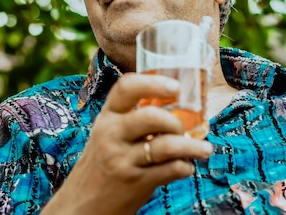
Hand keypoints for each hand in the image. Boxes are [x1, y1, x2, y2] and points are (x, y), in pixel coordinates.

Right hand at [41, 73, 213, 214]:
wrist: (81, 205)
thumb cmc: (101, 164)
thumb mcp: (107, 134)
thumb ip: (131, 118)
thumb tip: (173, 106)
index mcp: (106, 116)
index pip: (127, 87)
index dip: (153, 83)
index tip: (176, 87)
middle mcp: (111, 134)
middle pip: (150, 116)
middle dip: (176, 121)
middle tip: (184, 129)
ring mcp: (122, 159)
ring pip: (166, 146)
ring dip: (191, 147)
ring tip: (204, 149)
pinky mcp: (134, 183)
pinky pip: (170, 170)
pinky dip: (185, 168)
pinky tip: (186, 167)